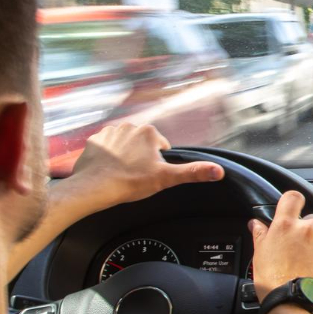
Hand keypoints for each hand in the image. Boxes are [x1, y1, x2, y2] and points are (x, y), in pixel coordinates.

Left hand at [67, 123, 223, 210]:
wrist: (94, 187)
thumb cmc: (130, 182)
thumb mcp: (166, 179)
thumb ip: (193, 173)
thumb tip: (218, 171)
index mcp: (149, 132)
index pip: (161, 147)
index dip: (158, 163)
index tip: (150, 174)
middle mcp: (129, 126)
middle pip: (143, 145)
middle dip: (142, 158)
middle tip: (136, 176)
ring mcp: (109, 132)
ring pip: (125, 146)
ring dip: (125, 157)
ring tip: (122, 174)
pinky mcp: (93, 140)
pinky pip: (106, 148)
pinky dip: (108, 158)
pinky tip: (108, 170)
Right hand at [249, 190, 312, 298]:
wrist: (293, 304)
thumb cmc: (273, 282)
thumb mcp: (259, 255)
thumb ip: (260, 234)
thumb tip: (256, 224)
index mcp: (286, 226)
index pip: (294, 197)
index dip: (294, 201)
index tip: (293, 209)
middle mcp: (307, 230)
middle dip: (310, 228)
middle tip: (301, 245)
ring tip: (307, 264)